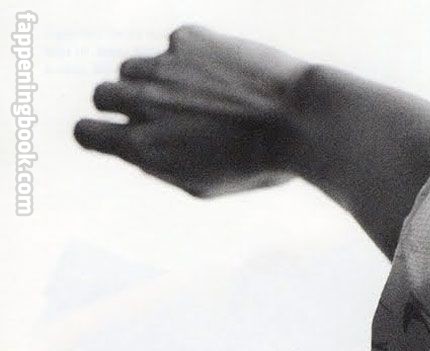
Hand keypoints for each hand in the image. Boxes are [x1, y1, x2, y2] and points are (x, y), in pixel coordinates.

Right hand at [74, 25, 308, 196]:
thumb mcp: (204, 184)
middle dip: (120, 104)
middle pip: (102, 94)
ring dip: (153, 82)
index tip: (107, 132)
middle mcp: (143, 103)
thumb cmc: (256, 164)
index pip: (85, 133)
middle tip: (156, 114)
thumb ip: (162, 165)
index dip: (94, 132)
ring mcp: (161, 66)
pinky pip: (173, 48)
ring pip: (133, 68)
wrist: (297, 120)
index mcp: (144, 148)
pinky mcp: (184, 38)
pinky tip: (224, 78)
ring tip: (198, 99)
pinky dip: (190, 61)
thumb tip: (138, 147)